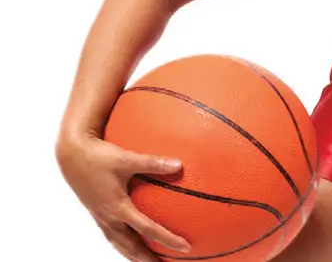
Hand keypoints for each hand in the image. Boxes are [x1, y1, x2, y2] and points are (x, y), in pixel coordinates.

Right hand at [56, 134, 191, 260]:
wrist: (70, 155)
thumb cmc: (98, 156)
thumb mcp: (127, 158)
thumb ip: (153, 163)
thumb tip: (179, 165)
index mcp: (118, 208)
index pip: (147, 229)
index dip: (167, 239)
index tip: (185, 247)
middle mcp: (109, 217)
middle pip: (131, 247)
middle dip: (148, 259)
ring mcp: (101, 217)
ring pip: (120, 244)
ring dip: (135, 255)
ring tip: (150, 261)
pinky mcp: (97, 212)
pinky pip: (113, 235)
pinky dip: (125, 243)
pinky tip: (133, 240)